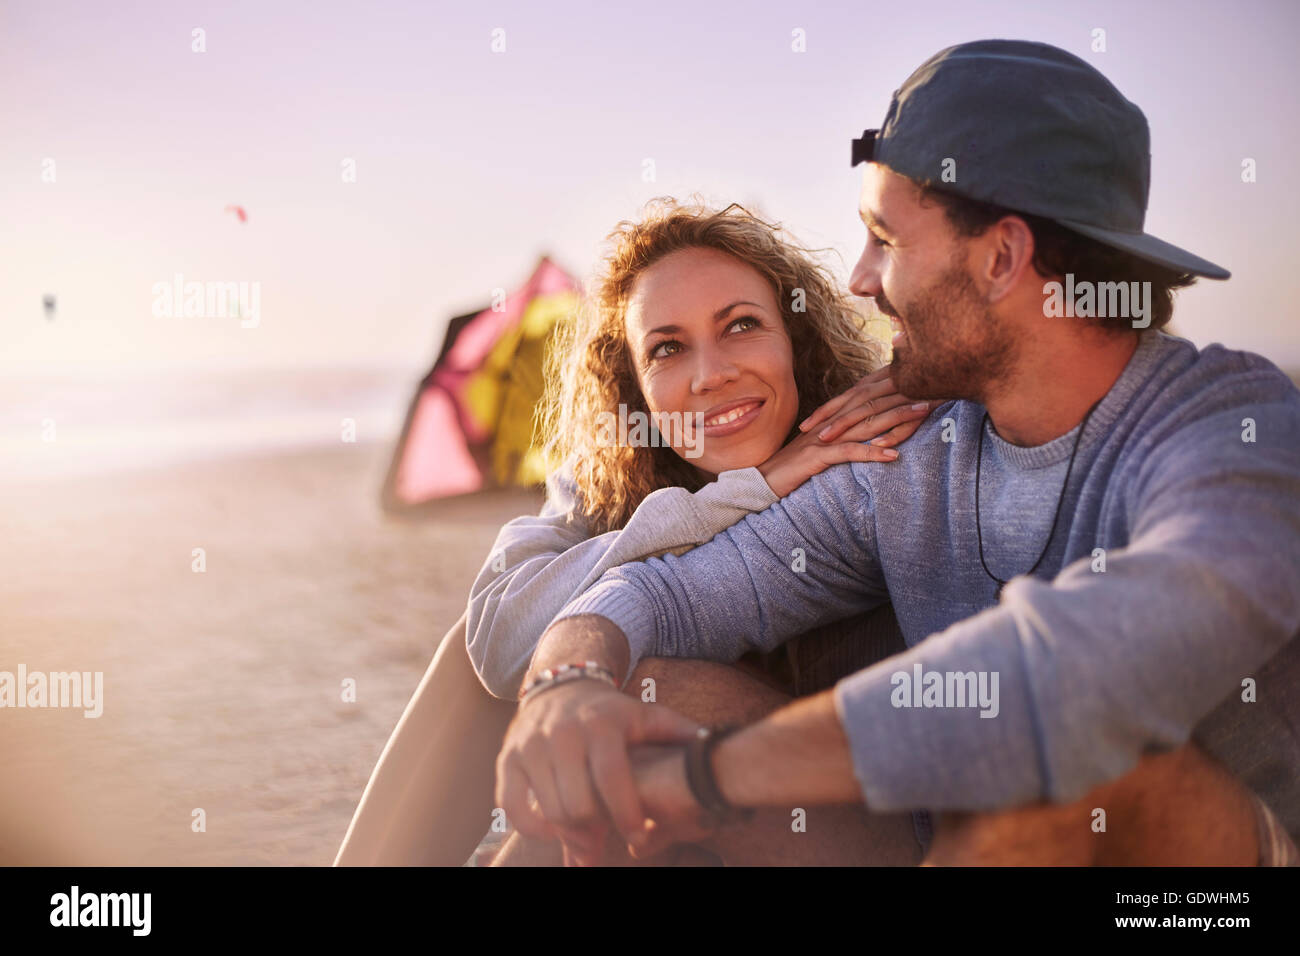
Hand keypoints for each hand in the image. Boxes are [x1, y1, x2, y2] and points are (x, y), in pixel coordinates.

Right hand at [495, 678, 700, 864]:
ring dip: (570, 835)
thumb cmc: (612, 712)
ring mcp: (531, 745)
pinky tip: (554, 830)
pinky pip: (513, 807)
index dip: (626, 815)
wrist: (561, 686)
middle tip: (608, 842)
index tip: (639, 836)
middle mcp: (562, 732)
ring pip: (550, 810)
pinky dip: (534, 827)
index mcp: (601, 724)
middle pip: (579, 803)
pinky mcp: (507, 758)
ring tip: (589, 841)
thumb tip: (715, 750)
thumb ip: (680, 733)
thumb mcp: (647, 716)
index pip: (612, 779)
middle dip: (597, 832)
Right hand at [758, 367, 944, 497]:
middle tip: (936, 391)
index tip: (925, 387)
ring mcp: (825, 439)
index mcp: (835, 420)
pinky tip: (894, 456)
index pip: (871, 402)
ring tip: (924, 414)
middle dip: (906, 399)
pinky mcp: (817, 457)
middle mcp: (832, 424)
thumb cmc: (793, 469)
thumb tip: (870, 437)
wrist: (762, 481)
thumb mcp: (824, 451)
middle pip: (874, 407)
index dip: (898, 394)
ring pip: (867, 425)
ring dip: (897, 419)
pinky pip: (849, 453)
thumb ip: (845, 440)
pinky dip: (872, 454)